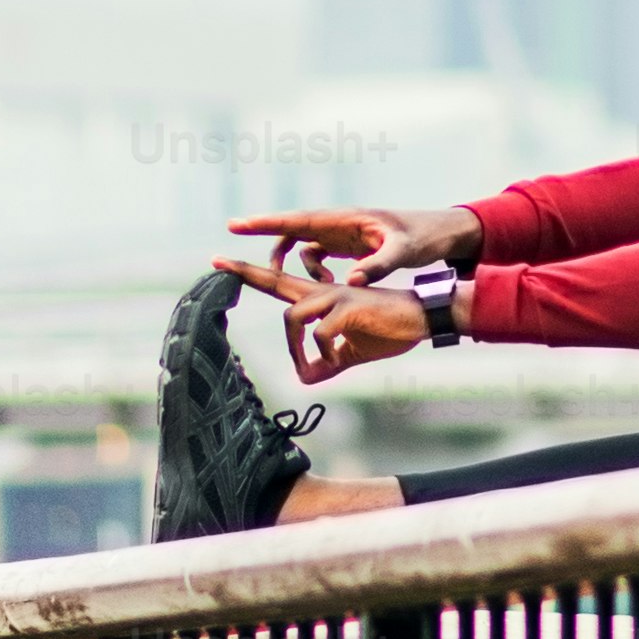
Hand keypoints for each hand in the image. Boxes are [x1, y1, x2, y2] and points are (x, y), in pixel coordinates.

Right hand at [224, 203, 476, 290]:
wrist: (442, 234)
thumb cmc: (423, 238)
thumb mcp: (403, 252)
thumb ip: (377, 266)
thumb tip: (349, 283)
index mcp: (346, 219)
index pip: (298, 220)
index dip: (265, 223)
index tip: (237, 225)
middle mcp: (339, 222)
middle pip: (290, 228)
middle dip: (263, 237)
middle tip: (232, 256)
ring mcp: (342, 233)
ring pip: (302, 244)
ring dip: (294, 262)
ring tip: (302, 286)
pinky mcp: (348, 244)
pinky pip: (318, 254)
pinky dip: (315, 270)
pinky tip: (331, 287)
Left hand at [225, 269, 432, 384]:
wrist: (421, 319)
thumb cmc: (388, 330)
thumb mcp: (351, 353)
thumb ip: (327, 363)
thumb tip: (306, 378)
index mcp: (321, 298)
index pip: (278, 283)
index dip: (251, 275)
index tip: (223, 264)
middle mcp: (323, 291)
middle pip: (275, 280)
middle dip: (246, 273)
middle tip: (217, 259)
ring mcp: (335, 296)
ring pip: (293, 316)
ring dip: (296, 346)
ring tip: (319, 365)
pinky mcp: (349, 307)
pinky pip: (321, 333)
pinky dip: (323, 353)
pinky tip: (335, 361)